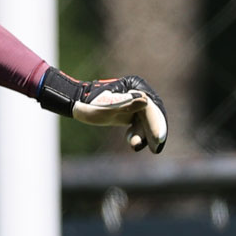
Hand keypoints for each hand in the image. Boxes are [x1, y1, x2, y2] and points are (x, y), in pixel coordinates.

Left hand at [50, 73, 168, 152]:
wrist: (77, 104)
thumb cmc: (90, 104)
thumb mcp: (106, 107)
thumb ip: (125, 105)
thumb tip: (145, 101)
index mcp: (137, 86)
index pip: (152, 108)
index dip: (157, 124)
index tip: (159, 139)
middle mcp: (139, 92)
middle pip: (153, 115)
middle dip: (154, 133)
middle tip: (156, 149)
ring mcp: (135, 102)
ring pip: (147, 121)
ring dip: (146, 136)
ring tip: (138, 147)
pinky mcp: (130, 112)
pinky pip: (140, 125)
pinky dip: (139, 134)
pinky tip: (133, 143)